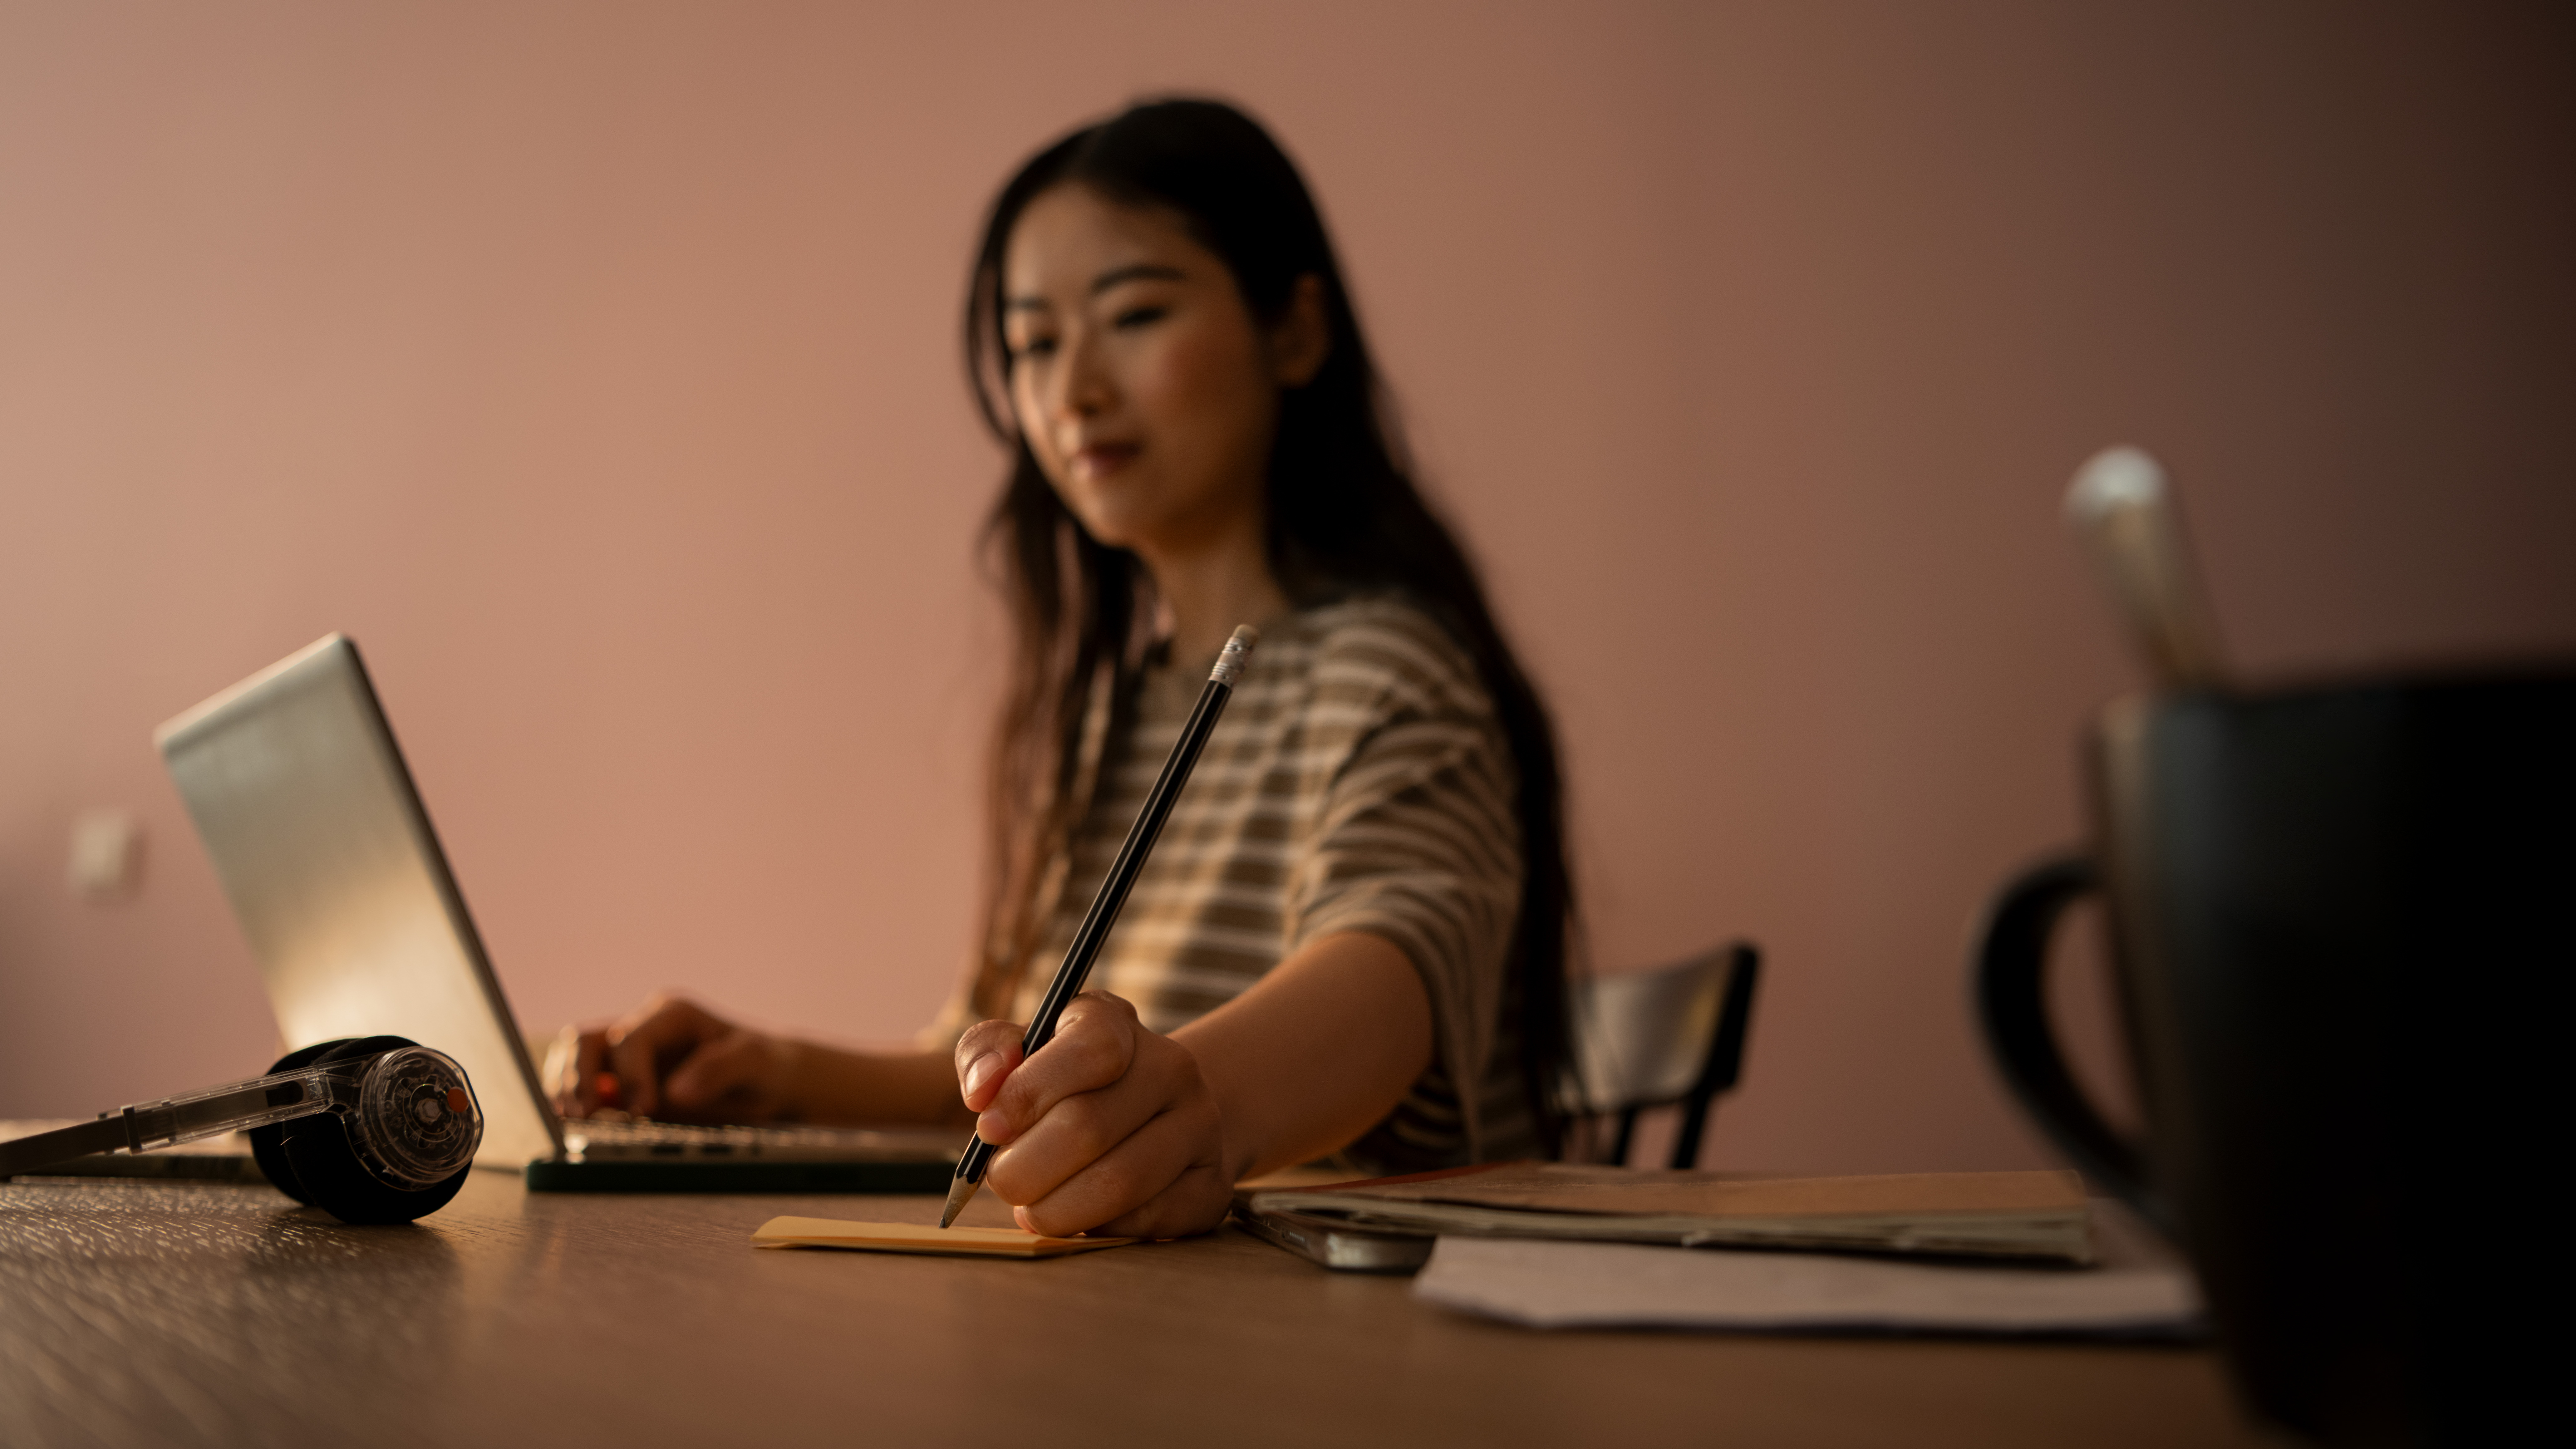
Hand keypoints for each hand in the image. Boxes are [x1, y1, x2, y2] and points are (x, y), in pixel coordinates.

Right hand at [550, 992, 800, 1123]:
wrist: (768, 1080)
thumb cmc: (763, 1066)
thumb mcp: (756, 1063)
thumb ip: (720, 1070)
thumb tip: (674, 1092)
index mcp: (672, 1015)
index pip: (631, 1038)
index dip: (631, 1074)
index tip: (645, 1110)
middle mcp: (644, 1028)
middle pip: (588, 1039)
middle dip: (580, 1077)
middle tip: (585, 1116)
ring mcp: (628, 1054)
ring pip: (575, 1055)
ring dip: (566, 1085)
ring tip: (571, 1120)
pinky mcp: (621, 1080)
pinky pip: (580, 1080)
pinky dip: (569, 1097)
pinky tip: (571, 1122)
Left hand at [956, 991, 1230, 1237]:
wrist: (1150, 1118)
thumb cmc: (1064, 1087)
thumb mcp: (1020, 1054)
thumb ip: (985, 1053)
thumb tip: (982, 1091)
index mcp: (1116, 1023)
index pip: (1090, 1048)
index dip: (1030, 1092)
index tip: (989, 1127)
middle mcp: (1170, 1067)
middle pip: (1089, 1126)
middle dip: (1025, 1168)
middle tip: (1003, 1181)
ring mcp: (1199, 1127)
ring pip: (1120, 1181)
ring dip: (1056, 1208)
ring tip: (1032, 1208)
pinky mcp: (1212, 1184)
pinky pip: (1148, 1219)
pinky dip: (1099, 1227)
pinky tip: (1080, 1215)